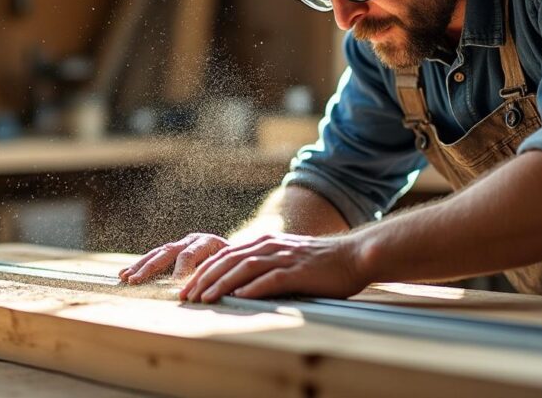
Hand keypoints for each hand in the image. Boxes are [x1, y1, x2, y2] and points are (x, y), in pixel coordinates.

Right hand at [119, 233, 229, 283]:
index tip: (171, 288)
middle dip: (150, 268)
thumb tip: (214, 294)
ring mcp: (182, 243)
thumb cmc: (240, 267)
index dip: (180, 271)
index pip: (190, 255)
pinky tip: (125, 274)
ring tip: (126, 278)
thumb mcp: (237, 271)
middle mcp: (193, 239)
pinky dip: (140, 266)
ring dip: (140, 266)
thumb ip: (225, 279)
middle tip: (136, 281)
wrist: (242, 255)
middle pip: (168, 252)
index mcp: (209, 242)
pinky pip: (154, 257)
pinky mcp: (174, 251)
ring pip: (157, 253)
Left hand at [180, 233, 367, 302]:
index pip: (226, 255)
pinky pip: (271, 279)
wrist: (354, 256)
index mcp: (266, 242)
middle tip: (187, 296)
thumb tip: (240, 283)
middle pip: (229, 260)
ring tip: (205, 298)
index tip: (188, 288)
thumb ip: (266, 265)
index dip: (204, 271)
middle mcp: (271, 246)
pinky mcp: (299, 271)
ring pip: (245, 268)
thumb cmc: (321, 263)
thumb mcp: (288, 258)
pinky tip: (239, 298)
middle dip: (205, 278)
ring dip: (222, 284)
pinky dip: (253, 288)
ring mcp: (285, 257)